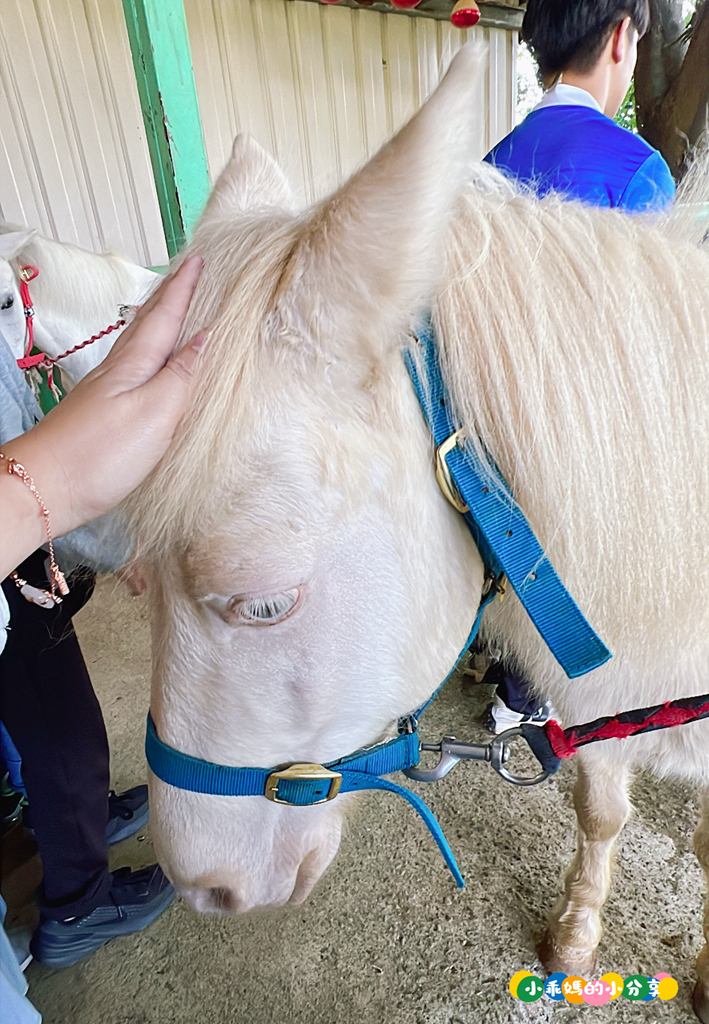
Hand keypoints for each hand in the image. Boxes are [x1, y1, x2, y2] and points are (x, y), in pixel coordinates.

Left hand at [1, 256, 202, 563]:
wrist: (46, 486)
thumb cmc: (100, 453)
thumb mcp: (156, 412)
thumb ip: (183, 375)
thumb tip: (207, 339)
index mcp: (135, 364)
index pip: (166, 316)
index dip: (185, 288)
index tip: (201, 259)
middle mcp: (119, 370)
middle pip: (148, 323)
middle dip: (170, 295)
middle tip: (189, 273)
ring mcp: (108, 391)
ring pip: (139, 343)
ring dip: (159, 321)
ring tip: (174, 308)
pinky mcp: (104, 413)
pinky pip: (134, 367)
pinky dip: (150, 352)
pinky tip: (152, 363)